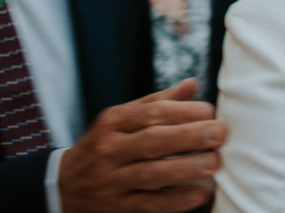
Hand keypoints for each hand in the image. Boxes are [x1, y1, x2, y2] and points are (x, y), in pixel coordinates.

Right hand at [60, 78, 227, 212]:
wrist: (64, 186)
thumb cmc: (106, 145)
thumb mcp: (123, 119)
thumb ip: (158, 102)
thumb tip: (193, 84)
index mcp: (114, 121)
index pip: (150, 113)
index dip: (182, 111)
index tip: (210, 111)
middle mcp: (111, 150)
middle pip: (152, 141)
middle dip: (188, 137)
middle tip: (219, 133)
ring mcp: (112, 180)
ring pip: (150, 174)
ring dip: (185, 169)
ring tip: (214, 163)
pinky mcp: (117, 207)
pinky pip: (147, 205)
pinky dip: (174, 201)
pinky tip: (198, 195)